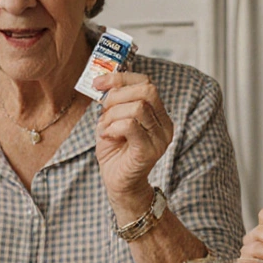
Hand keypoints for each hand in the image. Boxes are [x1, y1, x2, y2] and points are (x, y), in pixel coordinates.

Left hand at [93, 72, 173, 222]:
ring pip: (137, 107)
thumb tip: (103, 82)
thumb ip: (112, 103)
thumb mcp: (112, 121)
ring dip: (112, 115)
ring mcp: (159, 138)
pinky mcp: (149, 150)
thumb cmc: (115, 152)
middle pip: (147, 90)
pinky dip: (113, 127)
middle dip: (117, 95)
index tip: (98, 83)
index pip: (146, 82)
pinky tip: (107, 137)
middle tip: (103, 110)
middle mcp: (164, 124)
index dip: (121, 78)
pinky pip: (130, 125)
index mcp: (158, 114)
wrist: (119, 184)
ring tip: (106, 129)